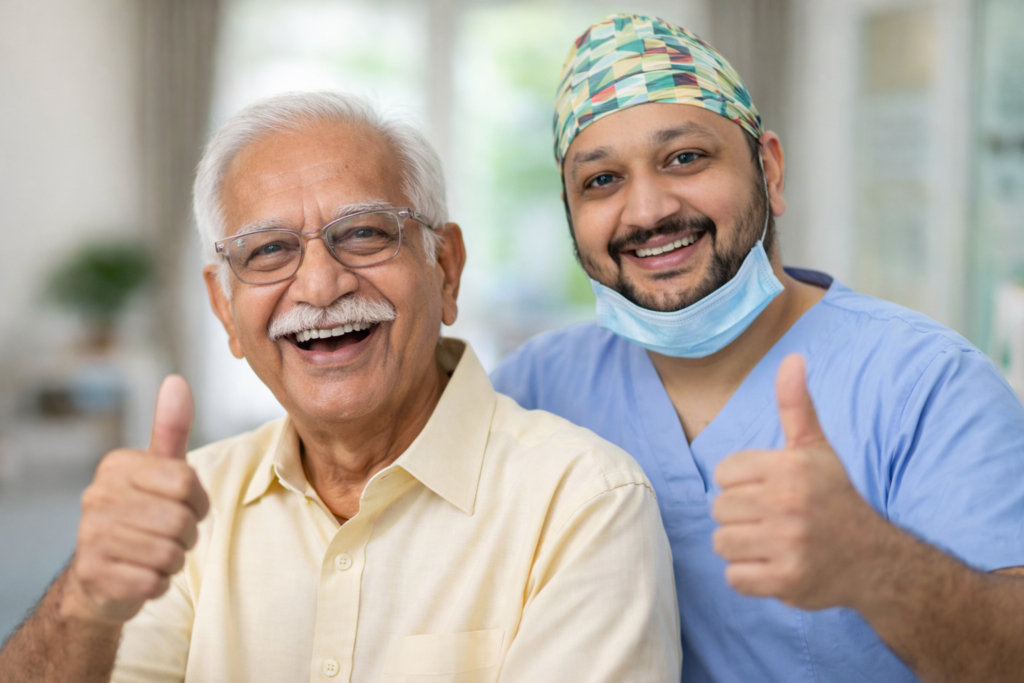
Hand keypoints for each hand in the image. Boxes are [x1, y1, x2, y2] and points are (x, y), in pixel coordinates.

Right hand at [61, 375, 209, 623]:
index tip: (183, 507)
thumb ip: (171, 428)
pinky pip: (155, 582)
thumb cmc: (142, 515)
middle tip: (168, 536)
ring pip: (170, 552)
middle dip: (186, 535)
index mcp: (118, 466)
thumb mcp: (160, 470)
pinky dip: (159, 583)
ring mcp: (90, 536)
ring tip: (154, 554)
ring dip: (173, 559)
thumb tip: (176, 381)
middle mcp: (96, 496)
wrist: (101, 576)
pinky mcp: (93, 574)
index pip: (187, 482)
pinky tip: (140, 574)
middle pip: (181, 520)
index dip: (198, 503)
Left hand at [711, 354, 886, 609]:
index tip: (770, 490)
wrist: (876, 560)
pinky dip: (750, 576)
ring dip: (742, 546)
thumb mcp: (816, 448)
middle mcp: (788, 504)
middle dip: (741, 516)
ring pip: (722, 542)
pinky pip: (734, 577)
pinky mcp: (786, 581)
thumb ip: (796, 405)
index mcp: (789, 468)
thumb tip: (792, 357)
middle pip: (719, 508)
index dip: (741, 484)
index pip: (723, 473)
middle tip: (775, 519)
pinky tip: (775, 566)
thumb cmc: (835, 498)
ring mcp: (788, 545)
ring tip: (773, 542)